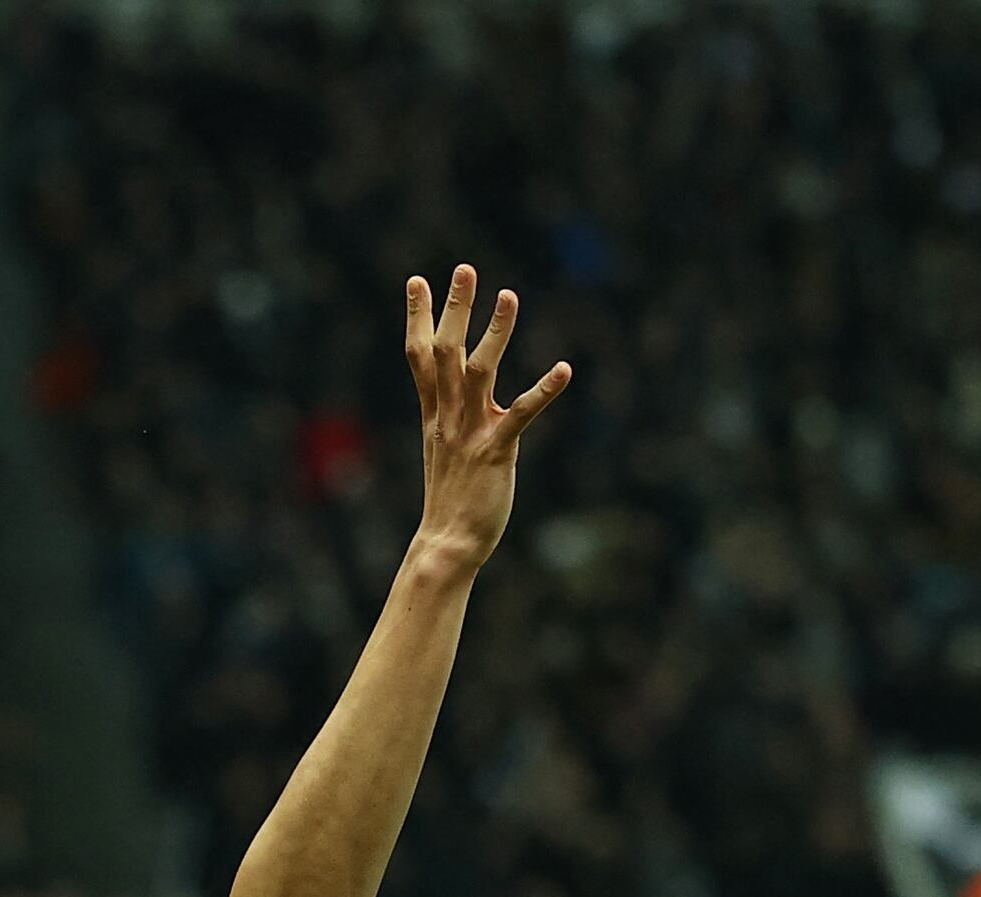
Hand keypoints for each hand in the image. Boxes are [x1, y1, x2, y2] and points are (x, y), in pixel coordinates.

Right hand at [404, 265, 573, 576]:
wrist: (447, 543)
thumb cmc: (450, 499)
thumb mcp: (441, 448)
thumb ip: (445, 416)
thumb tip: (446, 395)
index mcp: (434, 413)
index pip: (419, 356)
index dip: (418, 317)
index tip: (417, 280)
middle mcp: (449, 415)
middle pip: (446, 352)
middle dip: (454, 308)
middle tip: (464, 268)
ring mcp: (471, 431)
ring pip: (479, 371)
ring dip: (496, 332)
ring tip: (509, 296)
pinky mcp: (496, 451)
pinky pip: (521, 414)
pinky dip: (543, 390)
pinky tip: (564, 369)